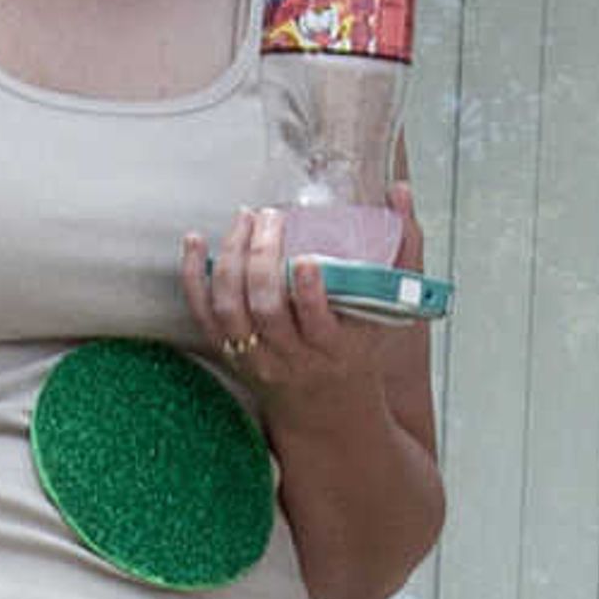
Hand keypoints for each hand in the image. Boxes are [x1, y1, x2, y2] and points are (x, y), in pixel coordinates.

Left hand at [181, 184, 421, 412]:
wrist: (327, 407)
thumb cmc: (360, 348)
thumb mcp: (391, 309)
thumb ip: (402, 251)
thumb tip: (400, 191)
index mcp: (335, 347)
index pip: (317, 322)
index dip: (308, 293)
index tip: (307, 259)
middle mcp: (293, 357)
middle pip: (268, 311)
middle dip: (263, 260)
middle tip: (270, 218)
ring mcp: (257, 356)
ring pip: (232, 310)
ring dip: (232, 260)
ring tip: (244, 220)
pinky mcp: (230, 352)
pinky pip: (204, 314)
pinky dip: (196, 276)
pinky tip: (196, 241)